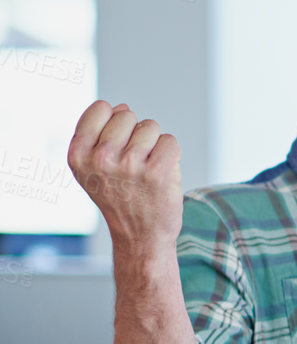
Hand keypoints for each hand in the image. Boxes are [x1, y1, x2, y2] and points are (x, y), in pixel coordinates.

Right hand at [66, 100, 183, 256]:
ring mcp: (129, 165)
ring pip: (151, 126)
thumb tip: (122, 106)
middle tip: (132, 164)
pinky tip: (161, 175)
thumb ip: (100, 134)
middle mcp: (99, 158)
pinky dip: (171, 155)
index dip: (114, 121)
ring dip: (154, 145)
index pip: (101, 107)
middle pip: (128, 114)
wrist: (139, 236)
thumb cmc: (119, 197)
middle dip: (135, 133)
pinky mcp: (157, 173)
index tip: (115, 146)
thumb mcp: (93, 167)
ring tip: (146, 171)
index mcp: (78, 154)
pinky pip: (170, 141)